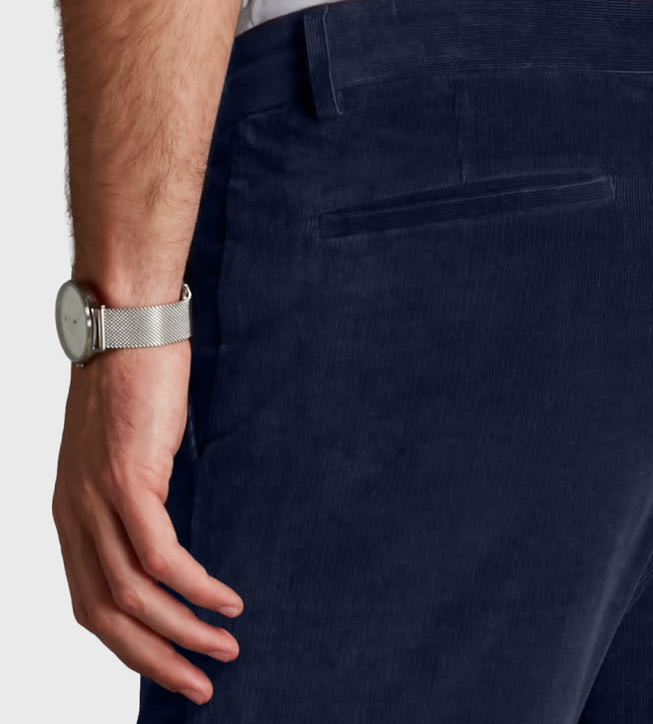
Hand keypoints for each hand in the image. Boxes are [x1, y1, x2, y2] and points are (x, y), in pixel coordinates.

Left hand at [52, 341, 243, 705]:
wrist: (126, 325)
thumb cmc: (134, 381)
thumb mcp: (125, 451)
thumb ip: (133, 496)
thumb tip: (165, 533)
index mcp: (69, 514)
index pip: (91, 603)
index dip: (130, 647)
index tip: (172, 667)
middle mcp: (73, 516)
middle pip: (108, 615)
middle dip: (156, 659)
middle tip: (200, 685)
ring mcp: (96, 501)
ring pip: (135, 595)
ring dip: (183, 632)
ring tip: (225, 650)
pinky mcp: (128, 481)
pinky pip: (162, 556)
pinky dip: (196, 587)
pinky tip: (226, 600)